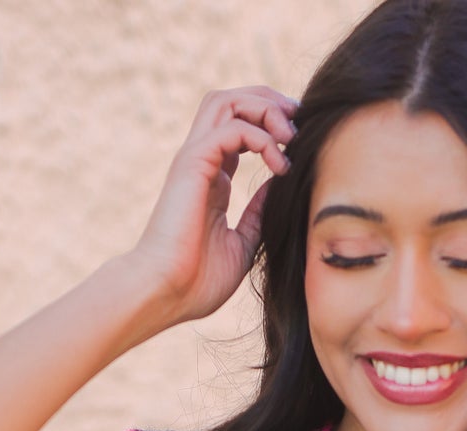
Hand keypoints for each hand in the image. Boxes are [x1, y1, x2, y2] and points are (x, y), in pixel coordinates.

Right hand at [128, 86, 298, 323]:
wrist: (165, 293)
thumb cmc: (197, 281)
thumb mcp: (243, 244)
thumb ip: (259, 213)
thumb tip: (280, 185)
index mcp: (213, 177)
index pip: (240, 128)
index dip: (272, 125)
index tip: (301, 144)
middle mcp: (202, 161)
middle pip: (233, 101)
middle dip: (270, 101)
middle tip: (300, 123)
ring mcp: (195, 159)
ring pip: (228, 101)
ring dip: (265, 108)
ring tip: (291, 137)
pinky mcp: (192, 164)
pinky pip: (231, 128)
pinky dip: (261, 137)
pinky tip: (279, 164)